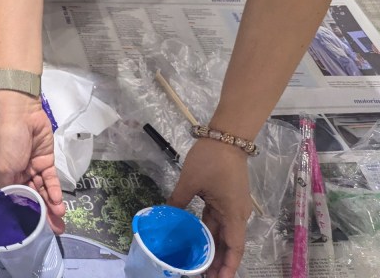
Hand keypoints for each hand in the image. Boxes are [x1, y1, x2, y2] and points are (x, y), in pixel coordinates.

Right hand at [0, 91, 65, 232]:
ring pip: (43, 190)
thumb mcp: (2, 166)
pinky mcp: (46, 160)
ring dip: (51, 204)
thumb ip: (9, 187)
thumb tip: (13, 204)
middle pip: (32, 197)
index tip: (33, 228)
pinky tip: (58, 201)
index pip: (15, 199)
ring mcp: (33, 167)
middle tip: (54, 229)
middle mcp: (18, 173)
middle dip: (42, 213)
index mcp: (4, 175)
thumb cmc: (8, 140)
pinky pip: (50, 179)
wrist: (22, 113)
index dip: (24, 213)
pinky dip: (54, 190)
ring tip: (59, 218)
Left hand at [168, 138, 251, 277]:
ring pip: (222, 234)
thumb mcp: (190, 181)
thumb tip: (165, 214)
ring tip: (200, 265)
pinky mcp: (226, 199)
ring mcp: (232, 207)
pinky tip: (199, 241)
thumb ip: (178, 200)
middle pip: (228, 244)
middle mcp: (236, 215)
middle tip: (203, 277)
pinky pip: (218, 221)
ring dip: (213, 249)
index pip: (234, 248)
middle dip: (218, 263)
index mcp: (233, 214)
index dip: (228, 267)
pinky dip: (210, 233)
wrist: (226, 137)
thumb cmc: (211, 160)